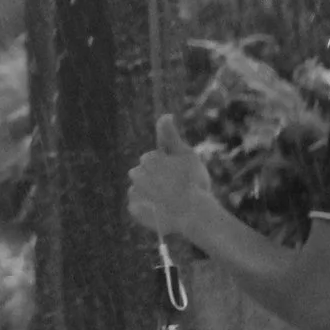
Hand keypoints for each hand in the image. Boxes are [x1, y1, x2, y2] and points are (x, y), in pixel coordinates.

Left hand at [127, 114, 215, 238]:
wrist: (195, 214)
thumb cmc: (194, 182)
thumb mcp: (186, 154)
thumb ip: (171, 135)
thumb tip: (165, 115)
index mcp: (148, 159)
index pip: (153, 160)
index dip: (168, 168)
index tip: (178, 175)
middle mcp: (136, 174)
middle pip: (145, 174)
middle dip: (157, 180)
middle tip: (175, 189)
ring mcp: (135, 193)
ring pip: (141, 190)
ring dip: (151, 194)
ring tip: (169, 202)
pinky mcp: (134, 210)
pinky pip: (138, 207)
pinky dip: (147, 209)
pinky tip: (161, 211)